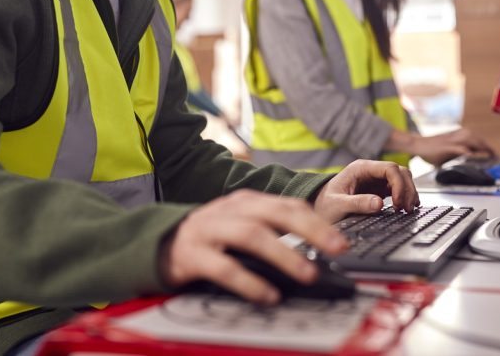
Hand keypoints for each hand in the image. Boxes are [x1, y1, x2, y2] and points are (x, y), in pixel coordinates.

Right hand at [158, 190, 347, 303]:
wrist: (157, 244)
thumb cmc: (209, 238)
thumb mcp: (240, 226)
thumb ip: (271, 232)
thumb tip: (315, 252)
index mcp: (245, 202)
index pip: (288, 206)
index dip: (318, 222)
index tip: (342, 243)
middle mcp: (229, 210)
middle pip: (275, 213)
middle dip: (310, 230)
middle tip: (336, 250)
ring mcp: (209, 230)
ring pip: (252, 235)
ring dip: (284, 254)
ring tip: (308, 274)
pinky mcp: (192, 254)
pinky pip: (224, 267)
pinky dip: (250, 282)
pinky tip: (269, 296)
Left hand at [313, 159, 418, 220]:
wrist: (318, 208)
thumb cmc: (324, 205)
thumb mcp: (338, 205)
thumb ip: (357, 203)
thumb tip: (379, 203)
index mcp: (360, 168)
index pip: (389, 168)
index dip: (399, 185)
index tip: (398, 203)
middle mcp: (370, 171)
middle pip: (399, 172)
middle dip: (406, 189)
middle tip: (406, 209)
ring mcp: (375, 179)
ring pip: (402, 179)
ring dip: (408, 193)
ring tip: (408, 210)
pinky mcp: (378, 189)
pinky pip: (398, 189)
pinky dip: (405, 197)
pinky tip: (407, 207)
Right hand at [389, 127, 494, 165]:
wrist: (417, 144)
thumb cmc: (431, 149)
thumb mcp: (447, 151)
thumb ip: (457, 154)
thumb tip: (466, 161)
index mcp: (457, 136)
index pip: (476, 140)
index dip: (485, 146)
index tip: (492, 154)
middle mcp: (457, 136)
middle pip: (476, 139)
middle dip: (486, 147)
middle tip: (494, 156)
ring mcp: (452, 140)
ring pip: (471, 139)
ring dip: (480, 146)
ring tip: (488, 153)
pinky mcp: (446, 146)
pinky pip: (459, 147)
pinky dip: (466, 150)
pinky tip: (471, 154)